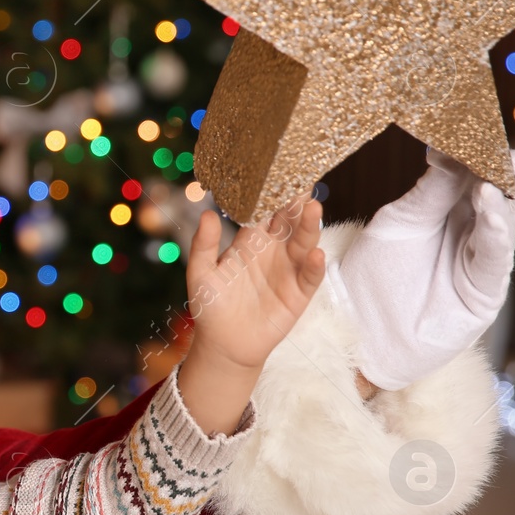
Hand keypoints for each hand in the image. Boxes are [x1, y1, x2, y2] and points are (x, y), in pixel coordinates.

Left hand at [186, 192, 326, 370]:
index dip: (270, 193)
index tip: (277, 171)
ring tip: (311, 208)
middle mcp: (273, 250)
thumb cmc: (210, 306)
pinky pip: (309, 276)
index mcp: (250, 241)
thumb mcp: (200, 273)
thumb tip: (207, 213)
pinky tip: (314, 254)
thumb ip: (203, 245)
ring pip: (303, 242)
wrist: (224, 344)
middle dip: (294, 202)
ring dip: (309, 226)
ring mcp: (289, 270)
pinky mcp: (299, 293)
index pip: (264, 211)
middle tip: (301, 181)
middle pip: (288, 221)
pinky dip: (314, 266)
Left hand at [324, 147, 514, 390]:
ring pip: (503, 220)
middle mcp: (469, 231)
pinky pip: (495, 255)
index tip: (471, 119)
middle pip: (495, 191)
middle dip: (497, 165)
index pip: (468, 172)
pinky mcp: (485, 291)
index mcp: (446, 209)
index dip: (473, 148)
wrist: (359, 331)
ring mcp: (480, 260)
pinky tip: (490, 203)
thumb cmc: (373, 275)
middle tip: (496, 137)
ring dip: (502, 192)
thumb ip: (429, 193)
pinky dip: (495, 228)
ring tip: (498, 165)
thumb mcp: (399, 224)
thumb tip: (450, 149)